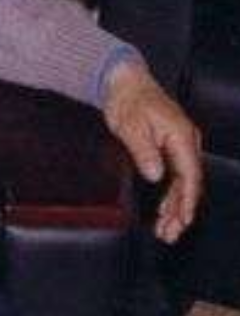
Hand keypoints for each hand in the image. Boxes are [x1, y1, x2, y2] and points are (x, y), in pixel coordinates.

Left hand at [102, 61, 202, 243]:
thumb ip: (144, 152)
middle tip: (170, 233)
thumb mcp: (130, 126)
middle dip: (180, 211)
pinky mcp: (171, 147)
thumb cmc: (127, 99)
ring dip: (175, 206)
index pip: (190, 176)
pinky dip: (171, 194)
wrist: (124, 82)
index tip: (181, 220)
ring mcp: (181, 144)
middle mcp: (187, 142)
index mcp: (182, 136)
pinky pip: (176, 175)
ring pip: (183, 182)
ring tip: (167, 229)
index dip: (186, 201)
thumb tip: (156, 175)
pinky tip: (166, 209)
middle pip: (189, 183)